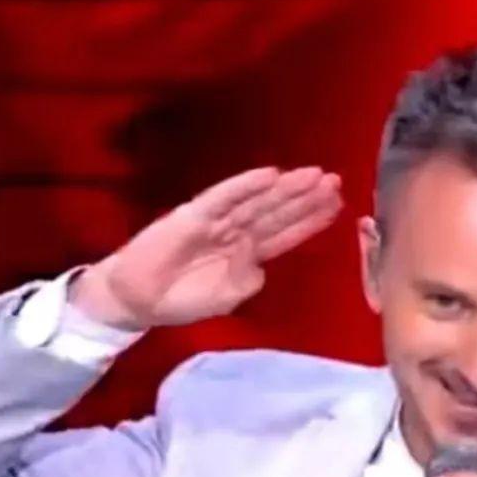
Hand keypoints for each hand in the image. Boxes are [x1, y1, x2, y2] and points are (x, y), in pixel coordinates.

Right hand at [70, 165, 342, 329]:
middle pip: (278, 212)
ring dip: (286, 189)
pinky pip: (224, 198)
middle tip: (335, 182)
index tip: (337, 207)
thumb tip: (260, 261)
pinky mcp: (193, 215)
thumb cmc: (182, 300)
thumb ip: (248, 281)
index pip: (285, 233)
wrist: (139, 301)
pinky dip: (246, 186)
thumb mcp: (226, 298)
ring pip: (258, 201)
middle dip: (306, 198)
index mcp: (247, 253)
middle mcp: (236, 232)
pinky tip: (270, 175)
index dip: (310, 220)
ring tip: (315, 177)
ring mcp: (216, 221)